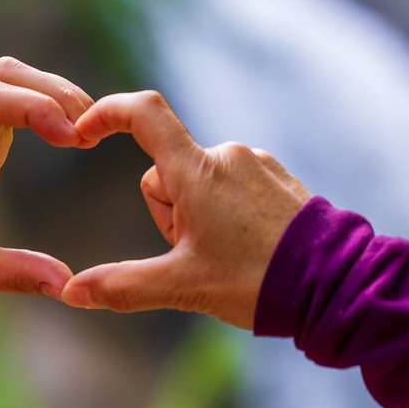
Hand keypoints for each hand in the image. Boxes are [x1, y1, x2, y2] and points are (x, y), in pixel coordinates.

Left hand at [0, 58, 93, 331]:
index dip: (35, 108)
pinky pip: (2, 97)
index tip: (74, 140)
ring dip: (47, 92)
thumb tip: (67, 284)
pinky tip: (67, 132)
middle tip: (93, 131)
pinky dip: (37, 103)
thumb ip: (14, 274)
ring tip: (87, 129)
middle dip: (51, 92)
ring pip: (1, 78)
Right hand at [58, 91, 311, 328]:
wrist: (337, 287)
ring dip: (198, 218)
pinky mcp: (279, 179)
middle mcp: (228, 156)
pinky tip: (251, 249)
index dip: (107, 113)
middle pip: (166, 174)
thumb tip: (71, 294)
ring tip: (231, 258)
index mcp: (198, 172)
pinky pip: (233, 189)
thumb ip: (123, 286)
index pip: (143, 114)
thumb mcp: (183, 287)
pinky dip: (228, 216)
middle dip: (169, 214)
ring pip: (199, 185)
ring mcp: (257, 165)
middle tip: (198, 256)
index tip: (84, 132)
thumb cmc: (259, 283)